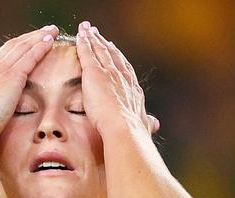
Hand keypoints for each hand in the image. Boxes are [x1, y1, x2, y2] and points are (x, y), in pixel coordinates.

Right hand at [0, 25, 57, 156]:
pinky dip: (40, 46)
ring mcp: (1, 71)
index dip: (14, 48)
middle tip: (43, 31)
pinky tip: (50, 41)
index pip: (0, 56)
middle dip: (28, 37)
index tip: (25, 44)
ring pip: (22, 47)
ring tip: (51, 31)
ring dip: (38, 36)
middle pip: (12, 46)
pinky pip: (30, 56)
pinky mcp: (12, 76)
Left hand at [75, 21, 158, 136]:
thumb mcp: (143, 124)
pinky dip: (83, 42)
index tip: (113, 49)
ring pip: (100, 50)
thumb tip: (154, 124)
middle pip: (112, 55)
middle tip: (97, 33)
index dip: (118, 57)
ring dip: (93, 38)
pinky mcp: (94, 72)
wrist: (124, 127)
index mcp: (132, 87)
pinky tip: (79, 35)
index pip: (124, 68)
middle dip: (104, 43)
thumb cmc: (133, 131)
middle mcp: (122, 76)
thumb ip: (147, 122)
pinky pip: (87, 53)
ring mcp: (109, 72)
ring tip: (87, 30)